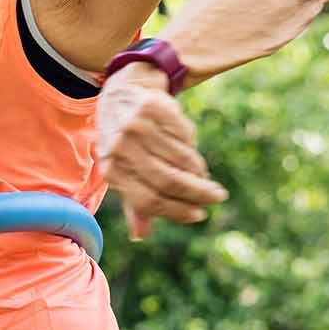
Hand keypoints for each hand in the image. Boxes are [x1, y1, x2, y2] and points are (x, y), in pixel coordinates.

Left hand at [95, 65, 226, 239]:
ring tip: (205, 178)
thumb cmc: (123, 142)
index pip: (149, 200)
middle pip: (168, 180)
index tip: (199, 214)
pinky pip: (184, 136)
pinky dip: (193, 147)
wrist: (120, 93)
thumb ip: (133, 203)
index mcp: (112, 170)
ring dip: (198, 172)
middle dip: (198, 193)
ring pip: (180, 159)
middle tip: (216, 197)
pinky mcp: (154, 108)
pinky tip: (192, 152)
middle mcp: (122, 148)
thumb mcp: (121, 170)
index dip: (177, 211)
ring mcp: (137, 126)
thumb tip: (140, 236)